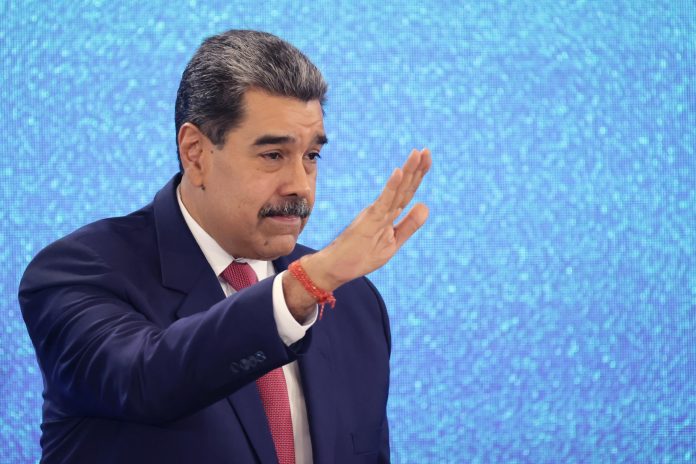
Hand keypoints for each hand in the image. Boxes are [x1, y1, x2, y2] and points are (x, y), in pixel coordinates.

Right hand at [304, 147, 431, 289]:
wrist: (335, 268)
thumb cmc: (360, 257)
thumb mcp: (393, 243)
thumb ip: (409, 225)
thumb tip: (425, 205)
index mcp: (388, 214)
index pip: (407, 192)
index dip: (418, 175)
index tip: (428, 158)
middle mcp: (382, 210)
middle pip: (404, 187)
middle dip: (417, 169)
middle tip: (427, 150)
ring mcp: (375, 214)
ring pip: (396, 191)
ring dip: (407, 172)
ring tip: (417, 154)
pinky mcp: (368, 220)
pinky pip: (383, 202)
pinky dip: (392, 187)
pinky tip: (398, 172)